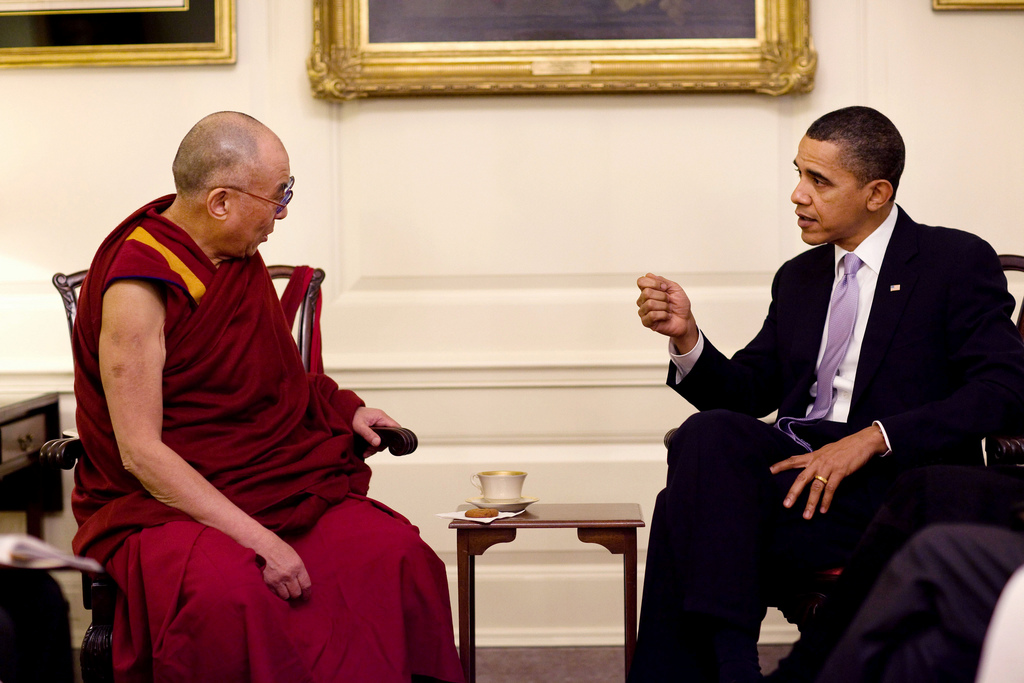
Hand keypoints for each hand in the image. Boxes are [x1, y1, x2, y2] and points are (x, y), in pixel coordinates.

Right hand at [254, 534, 310, 600]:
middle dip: (297, 594)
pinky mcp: (268, 583)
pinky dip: (278, 594)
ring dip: (287, 595)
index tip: (306, 597)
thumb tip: (302, 584)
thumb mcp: (295, 558)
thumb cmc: (281, 550)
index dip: (307, 593)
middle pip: (296, 593)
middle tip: (295, 593)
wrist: (264, 546)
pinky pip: (276, 594)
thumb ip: (299, 571)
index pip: (306, 585)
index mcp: (298, 567)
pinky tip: (279, 589)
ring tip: (286, 591)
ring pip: (286, 596)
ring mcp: (278, 580)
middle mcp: (289, 575)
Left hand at [352, 406, 400, 455]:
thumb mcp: (359, 426)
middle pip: (388, 436)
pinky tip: (365, 450)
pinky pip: (376, 438)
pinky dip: (371, 445)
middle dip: (379, 446)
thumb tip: (378, 443)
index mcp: (381, 417)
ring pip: (381, 439)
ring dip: (374, 447)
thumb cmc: (351, 415)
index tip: (388, 446)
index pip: (396, 427)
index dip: (395, 436)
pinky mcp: (373, 428)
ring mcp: (378, 424)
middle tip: (370, 451)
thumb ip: (368, 434)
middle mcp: (381, 420)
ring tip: (365, 452)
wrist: (343, 411)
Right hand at [636, 273, 698, 353]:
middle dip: (663, 296)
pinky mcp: (646, 322)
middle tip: (668, 301)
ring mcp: (643, 311)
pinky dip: (663, 315)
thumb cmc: (680, 304)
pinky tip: (666, 316)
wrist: (685, 319)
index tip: (665, 288)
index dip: (654, 283)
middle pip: (646, 293)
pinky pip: (652, 315)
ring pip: (650, 304)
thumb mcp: (674, 288)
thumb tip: (648, 275)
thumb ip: (661, 280)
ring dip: (664, 306)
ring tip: (668, 309)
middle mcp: (643, 300)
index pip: (641, 281)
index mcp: (648, 290)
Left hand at [770, 425, 887, 519]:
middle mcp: (818, 462)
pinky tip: (823, 510)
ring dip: (811, 503)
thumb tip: (806, 467)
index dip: (781, 465)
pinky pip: (831, 489)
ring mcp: (828, 467)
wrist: (861, 442)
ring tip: (806, 516)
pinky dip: (826, 501)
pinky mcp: (839, 472)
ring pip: (816, 487)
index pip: (793, 460)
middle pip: (802, 478)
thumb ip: (814, 460)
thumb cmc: (843, 448)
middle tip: (786, 505)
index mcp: (813, 456)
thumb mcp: (825, 451)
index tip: (769, 471)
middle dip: (793, 492)